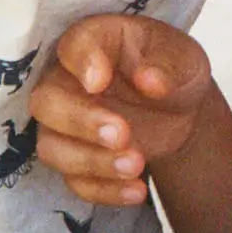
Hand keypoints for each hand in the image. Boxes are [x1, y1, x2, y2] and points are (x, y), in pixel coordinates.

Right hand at [31, 14, 212, 205]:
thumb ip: (168, 65)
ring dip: (90, 161)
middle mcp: (68, 80)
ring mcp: (66, 123)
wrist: (180, 111)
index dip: (80, 63)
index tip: (99, 82)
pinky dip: (103, 189)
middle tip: (121, 133)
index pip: (73, 44)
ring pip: (51, 146)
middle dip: (80, 121)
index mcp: (96, 42)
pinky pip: (74, 181)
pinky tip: (137, 190)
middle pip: (46, 101)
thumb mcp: (185, 59)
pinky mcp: (76, 158)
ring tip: (136, 165)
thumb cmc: (173, 71)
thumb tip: (150, 81)